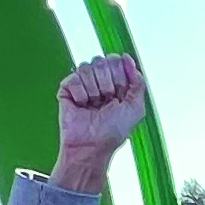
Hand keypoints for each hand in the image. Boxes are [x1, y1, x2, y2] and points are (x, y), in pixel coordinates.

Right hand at [54, 54, 147, 192]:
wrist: (91, 145)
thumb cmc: (112, 132)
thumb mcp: (136, 108)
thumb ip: (138, 82)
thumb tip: (128, 59)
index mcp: (116, 82)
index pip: (116, 61)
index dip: (119, 77)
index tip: (119, 94)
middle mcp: (99, 80)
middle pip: (102, 61)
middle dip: (107, 84)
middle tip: (105, 101)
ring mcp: (82, 83)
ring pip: (87, 67)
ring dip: (93, 91)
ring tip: (93, 105)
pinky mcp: (67, 88)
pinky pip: (74, 78)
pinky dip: (80, 94)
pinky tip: (81, 105)